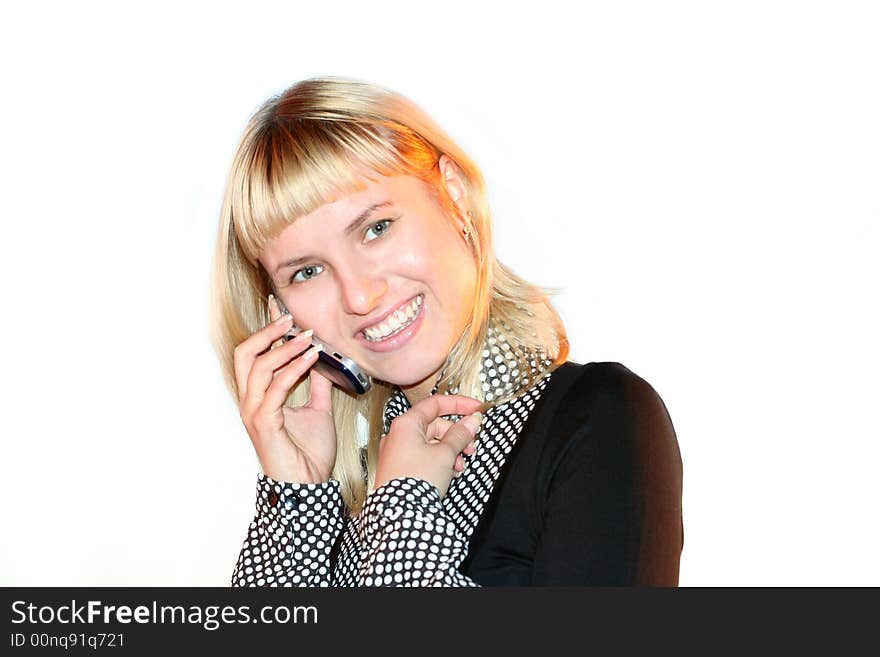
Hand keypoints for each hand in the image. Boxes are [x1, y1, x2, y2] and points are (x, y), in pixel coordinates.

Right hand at [233, 295, 336, 483]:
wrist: (309, 486)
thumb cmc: (309, 455)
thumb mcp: (318, 410)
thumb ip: (317, 385)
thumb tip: (323, 361)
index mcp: (260, 396)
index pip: (255, 354)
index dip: (266, 330)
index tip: (279, 308)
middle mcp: (251, 401)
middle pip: (245, 354)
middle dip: (267, 332)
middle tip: (290, 318)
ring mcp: (254, 412)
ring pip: (258, 366)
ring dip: (284, 347)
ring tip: (307, 336)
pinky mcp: (263, 423)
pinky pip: (276, 388)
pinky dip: (294, 368)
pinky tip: (312, 358)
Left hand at [374, 395, 484, 497]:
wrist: (399, 514)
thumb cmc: (417, 480)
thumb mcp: (445, 454)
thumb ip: (460, 434)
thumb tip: (472, 421)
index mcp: (406, 424)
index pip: (435, 404)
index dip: (459, 404)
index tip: (476, 409)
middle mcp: (398, 435)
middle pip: (434, 426)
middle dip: (457, 435)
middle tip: (472, 446)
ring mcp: (397, 453)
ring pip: (431, 443)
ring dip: (450, 451)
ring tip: (460, 465)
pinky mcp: (400, 469)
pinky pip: (423, 457)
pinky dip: (439, 461)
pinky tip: (450, 473)